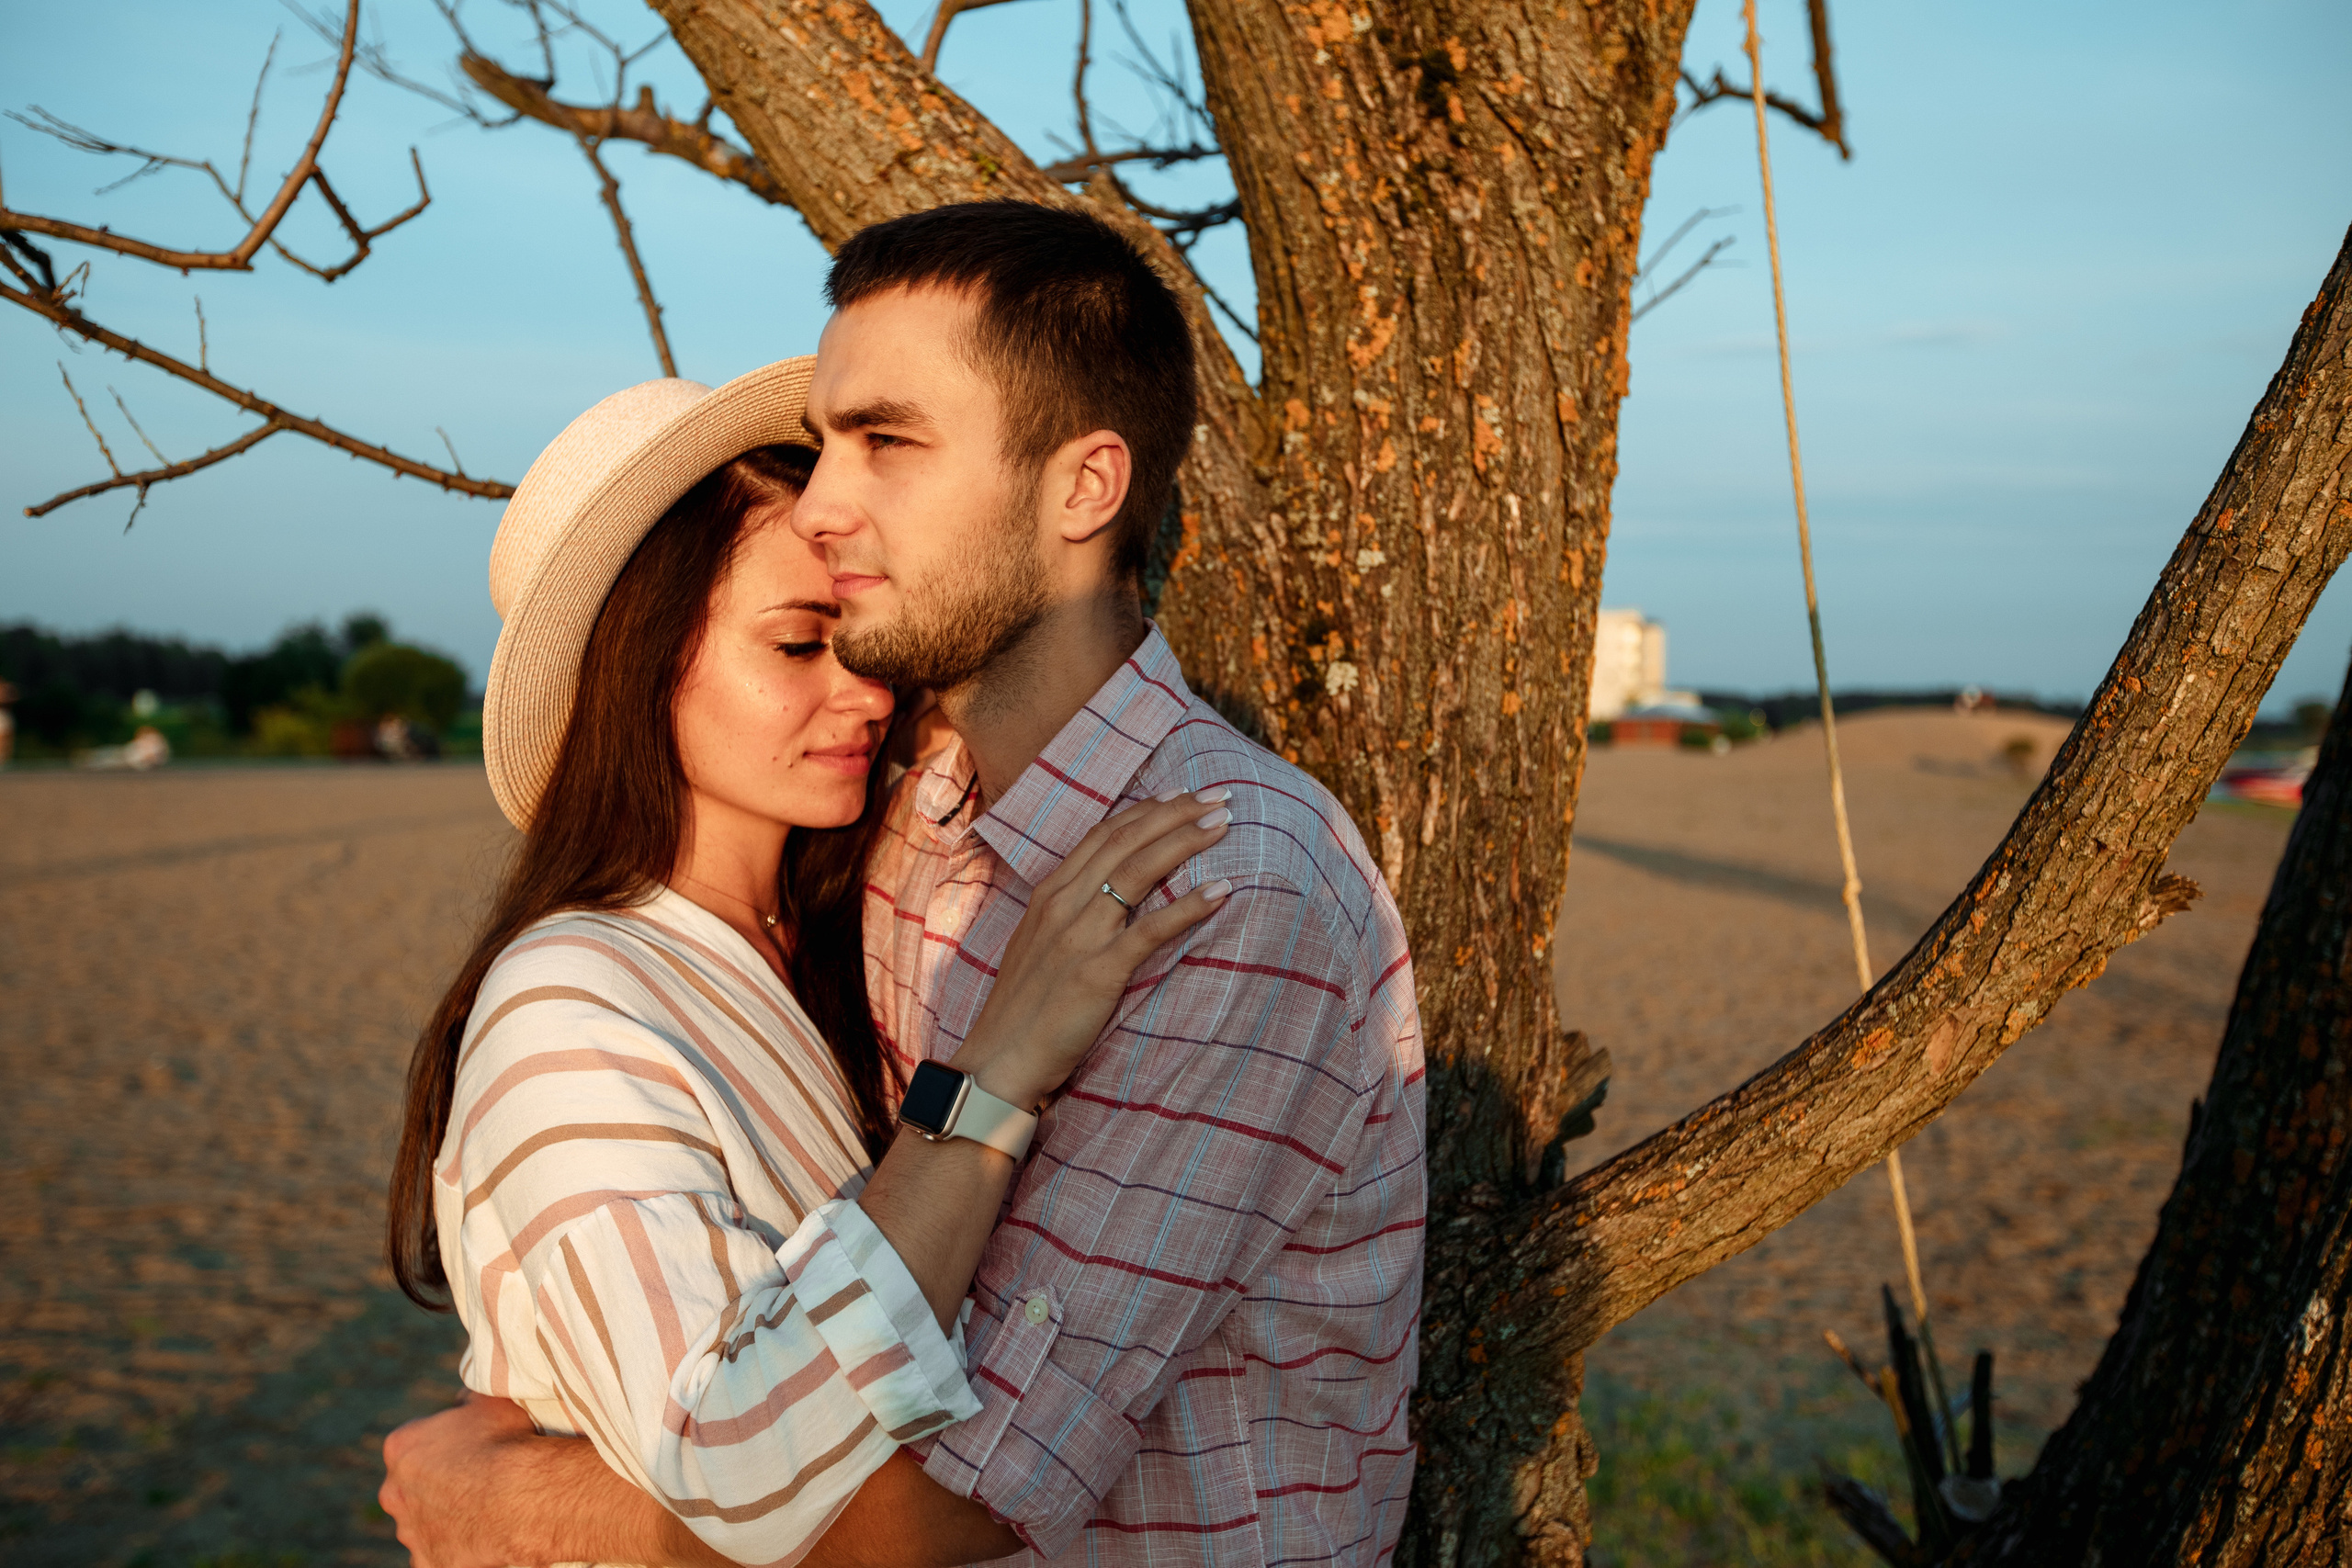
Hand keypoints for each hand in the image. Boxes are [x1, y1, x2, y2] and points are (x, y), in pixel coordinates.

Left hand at [379, 1393, 539, 1567]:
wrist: (519, 1497)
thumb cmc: (506, 1444)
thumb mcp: (489, 1400)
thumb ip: (466, 1398)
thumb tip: (460, 1400)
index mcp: (400, 1446)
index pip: (415, 1441)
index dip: (445, 1443)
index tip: (470, 1446)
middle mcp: (393, 1491)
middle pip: (412, 1485)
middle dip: (436, 1483)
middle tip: (475, 1479)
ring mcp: (408, 1530)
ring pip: (421, 1522)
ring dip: (444, 1516)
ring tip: (485, 1509)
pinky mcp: (426, 1561)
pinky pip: (435, 1554)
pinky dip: (451, 1548)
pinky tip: (478, 1536)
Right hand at [955, 790, 1233, 1107]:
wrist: (999, 1059)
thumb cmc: (1025, 1009)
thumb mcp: (1041, 946)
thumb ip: (1073, 915)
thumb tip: (1112, 898)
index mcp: (1049, 895)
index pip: (1104, 834)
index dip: (1147, 810)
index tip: (1183, 794)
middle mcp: (1063, 905)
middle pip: (1126, 841)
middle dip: (1177, 812)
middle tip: (1219, 795)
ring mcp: (1080, 935)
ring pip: (1138, 871)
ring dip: (1185, 841)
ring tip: (1224, 823)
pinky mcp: (1098, 972)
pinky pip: (1150, 930)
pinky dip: (1188, 906)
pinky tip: (1221, 891)